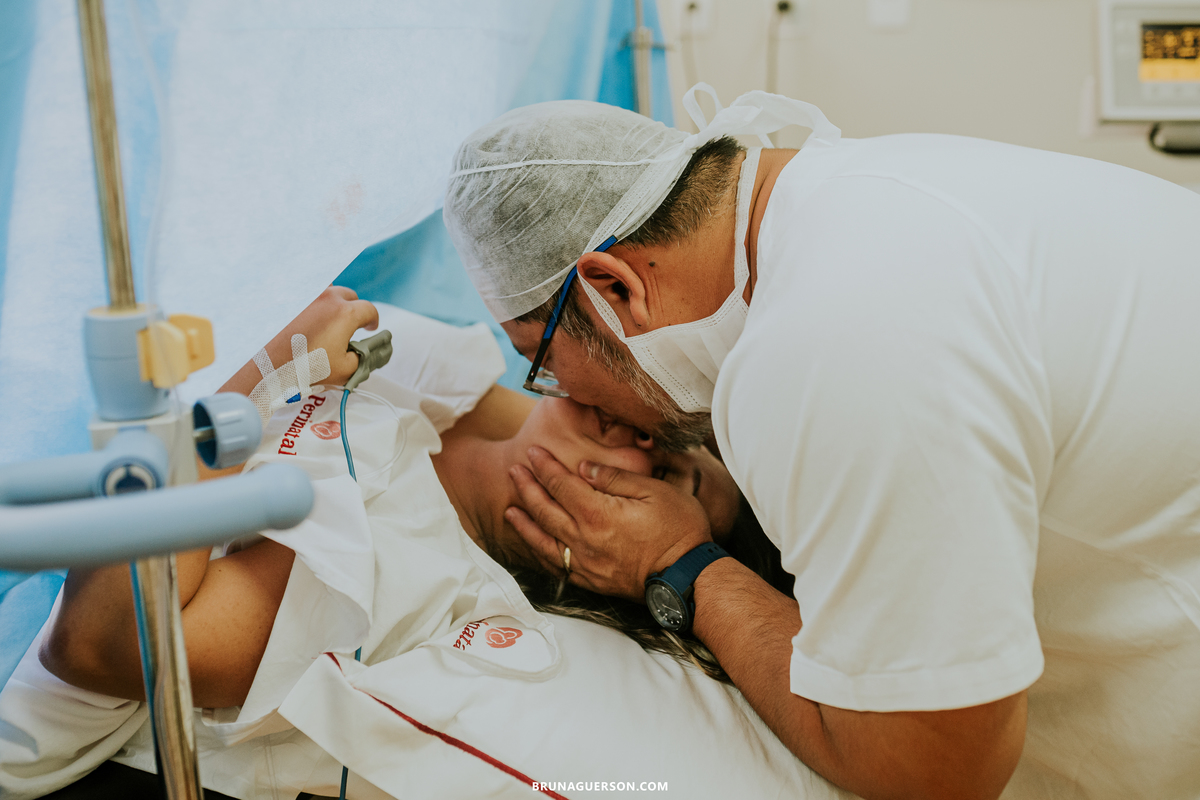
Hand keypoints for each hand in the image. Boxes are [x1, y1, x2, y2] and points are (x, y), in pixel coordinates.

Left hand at [277, 286, 378, 386]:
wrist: (267, 363)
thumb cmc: (303, 367)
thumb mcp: (344, 371)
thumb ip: (361, 359)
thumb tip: (362, 353)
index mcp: (345, 313)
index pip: (369, 310)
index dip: (373, 320)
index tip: (370, 327)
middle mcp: (327, 297)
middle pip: (349, 296)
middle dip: (353, 310)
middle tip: (349, 326)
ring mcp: (307, 294)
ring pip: (328, 288)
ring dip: (332, 299)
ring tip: (327, 315)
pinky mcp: (289, 297)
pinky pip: (305, 290)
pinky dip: (311, 298)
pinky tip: (307, 311)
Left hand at [505, 446, 712, 601]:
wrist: (689, 578)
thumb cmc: (679, 530)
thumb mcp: (654, 491)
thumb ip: (615, 478)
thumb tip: (585, 468)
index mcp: (598, 514)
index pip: (562, 485)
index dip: (545, 467)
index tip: (533, 452)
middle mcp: (585, 540)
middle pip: (546, 510)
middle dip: (527, 489)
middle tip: (514, 471)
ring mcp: (586, 564)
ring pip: (544, 541)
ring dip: (525, 523)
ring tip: (510, 509)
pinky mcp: (592, 581)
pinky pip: (556, 566)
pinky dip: (540, 552)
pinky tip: (535, 544)